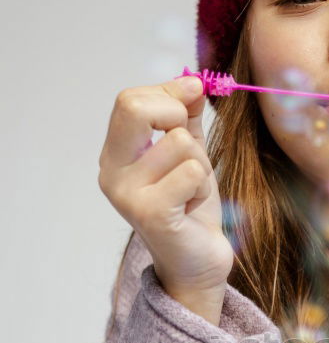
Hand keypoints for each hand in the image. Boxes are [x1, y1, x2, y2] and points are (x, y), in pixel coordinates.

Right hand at [97, 75, 234, 294]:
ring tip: (193, 191)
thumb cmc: (192, 207)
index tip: (192, 99)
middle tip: (190, 149)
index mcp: (115, 154)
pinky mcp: (150, 213)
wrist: (199, 261)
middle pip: (135, 108)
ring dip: (201, 165)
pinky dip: (203, 185)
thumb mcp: (189, 155)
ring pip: (181, 142)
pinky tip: (193, 206)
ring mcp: (127, 194)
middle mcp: (111, 172)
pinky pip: (190, 171)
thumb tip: (191, 81)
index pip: (130, 99)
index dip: (168, 94)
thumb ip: (186, 118)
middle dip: (177, 117)